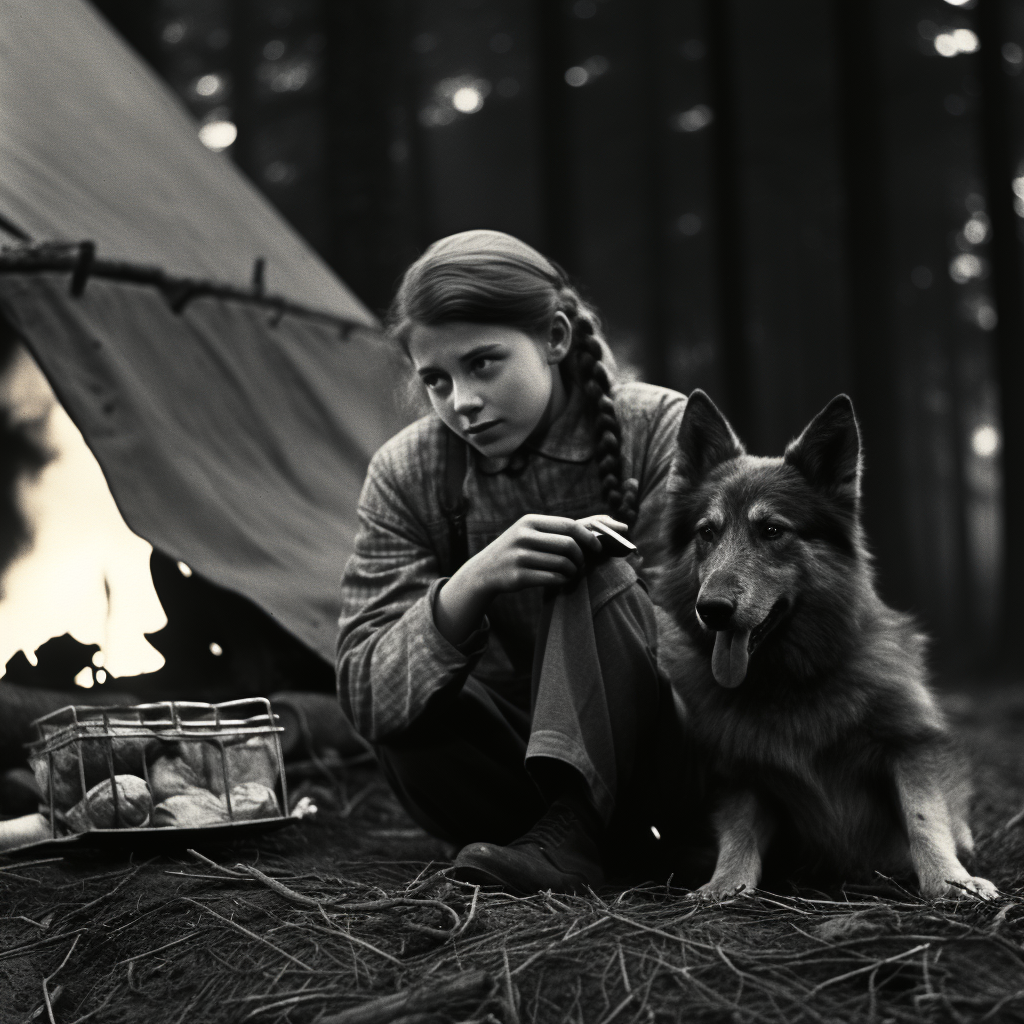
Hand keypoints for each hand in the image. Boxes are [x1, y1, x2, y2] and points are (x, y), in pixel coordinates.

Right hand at [433, 514, 627, 645]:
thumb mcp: (534, 532)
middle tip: (582, 564)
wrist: (485, 571)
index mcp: (530, 521)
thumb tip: (610, 521)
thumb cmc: (519, 549)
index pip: (569, 525)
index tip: (598, 548)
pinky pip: (552, 579)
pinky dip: (563, 581)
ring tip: (571, 573)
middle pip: (568, 545)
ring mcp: (519, 556)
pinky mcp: (518, 576)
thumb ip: (566, 527)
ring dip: (573, 571)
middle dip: (581, 557)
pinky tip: (562, 580)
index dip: (589, 537)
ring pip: (562, 564)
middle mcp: (523, 536)